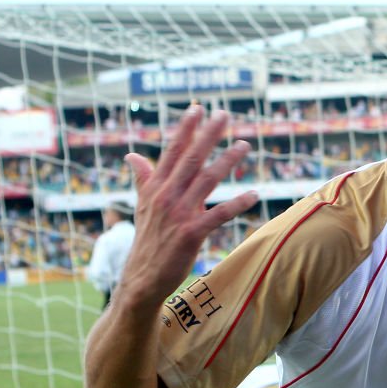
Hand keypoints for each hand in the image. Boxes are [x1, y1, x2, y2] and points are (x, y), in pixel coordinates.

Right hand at [121, 106, 257, 305]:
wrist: (142, 279)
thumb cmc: (147, 241)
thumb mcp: (142, 206)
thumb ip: (142, 179)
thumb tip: (132, 155)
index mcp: (154, 187)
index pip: (171, 152)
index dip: (185, 130)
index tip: (198, 108)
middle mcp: (165, 196)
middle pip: (190, 159)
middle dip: (208, 135)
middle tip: (224, 115)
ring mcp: (179, 214)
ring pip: (206, 180)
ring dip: (227, 161)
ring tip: (245, 145)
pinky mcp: (192, 233)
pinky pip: (219, 213)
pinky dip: (238, 203)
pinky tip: (254, 194)